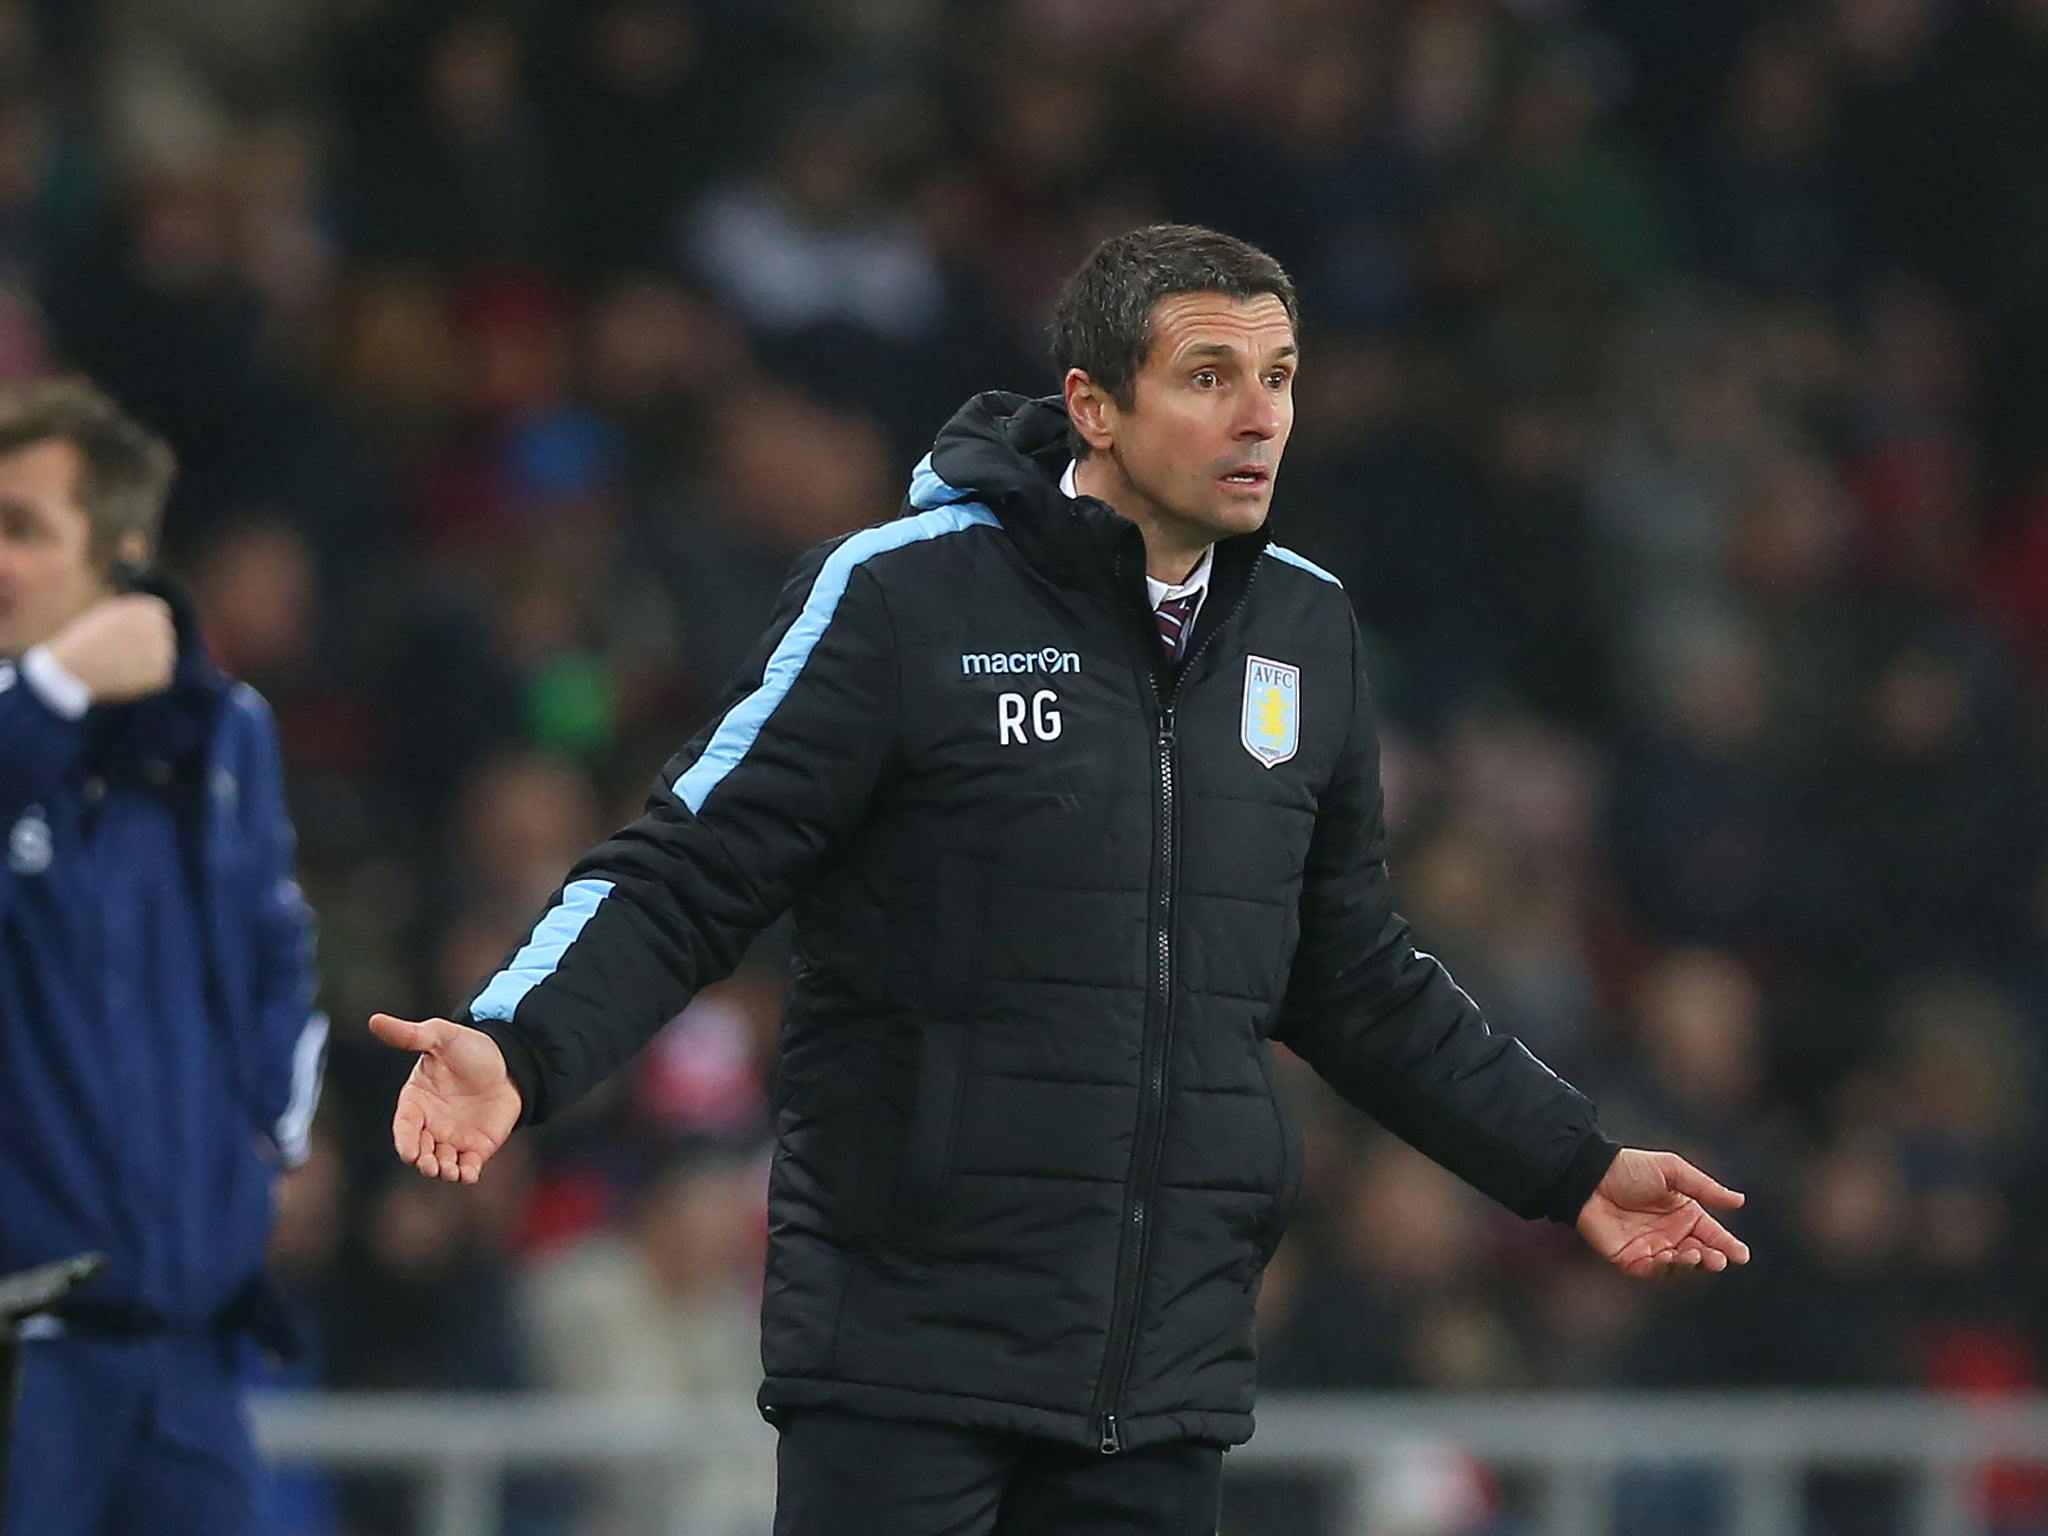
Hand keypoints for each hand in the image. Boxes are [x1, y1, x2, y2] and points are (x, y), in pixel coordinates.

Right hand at [44, 594, 174, 702]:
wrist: (74, 667)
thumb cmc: (84, 642)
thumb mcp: (107, 619)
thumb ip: (132, 618)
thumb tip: (154, 621)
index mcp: (146, 609)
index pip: (160, 616)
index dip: (147, 628)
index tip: (134, 639)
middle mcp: (160, 626)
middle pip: (164, 637)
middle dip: (150, 647)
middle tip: (123, 657)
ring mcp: (163, 650)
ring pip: (162, 659)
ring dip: (146, 665)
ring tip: (117, 667)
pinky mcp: (162, 674)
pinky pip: (159, 678)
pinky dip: (144, 682)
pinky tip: (123, 679)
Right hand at [369, 1014, 521, 1183]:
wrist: (511, 1061)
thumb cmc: (471, 1049)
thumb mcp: (441, 1037)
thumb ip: (410, 1035)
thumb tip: (375, 1019)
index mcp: (416, 1102)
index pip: (404, 1127)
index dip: (405, 1141)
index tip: (410, 1152)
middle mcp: (431, 1125)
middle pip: (420, 1151)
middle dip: (423, 1161)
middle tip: (430, 1165)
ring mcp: (453, 1138)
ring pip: (442, 1163)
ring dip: (443, 1171)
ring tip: (449, 1171)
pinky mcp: (477, 1147)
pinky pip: (468, 1166)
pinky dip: (466, 1175)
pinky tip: (469, 1175)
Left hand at [1576, 1147, 1750, 1279]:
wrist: (1590, 1177)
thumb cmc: (1629, 1169)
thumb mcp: (1671, 1170)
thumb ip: (1704, 1187)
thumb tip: (1739, 1200)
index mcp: (1684, 1213)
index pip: (1712, 1234)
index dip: (1728, 1246)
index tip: (1742, 1255)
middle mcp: (1671, 1234)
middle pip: (1700, 1254)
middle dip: (1712, 1258)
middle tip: (1718, 1259)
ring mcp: (1652, 1248)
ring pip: (1679, 1265)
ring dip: (1690, 1263)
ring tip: (1694, 1254)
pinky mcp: (1631, 1259)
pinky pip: (1653, 1270)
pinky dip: (1665, 1268)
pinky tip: (1671, 1257)